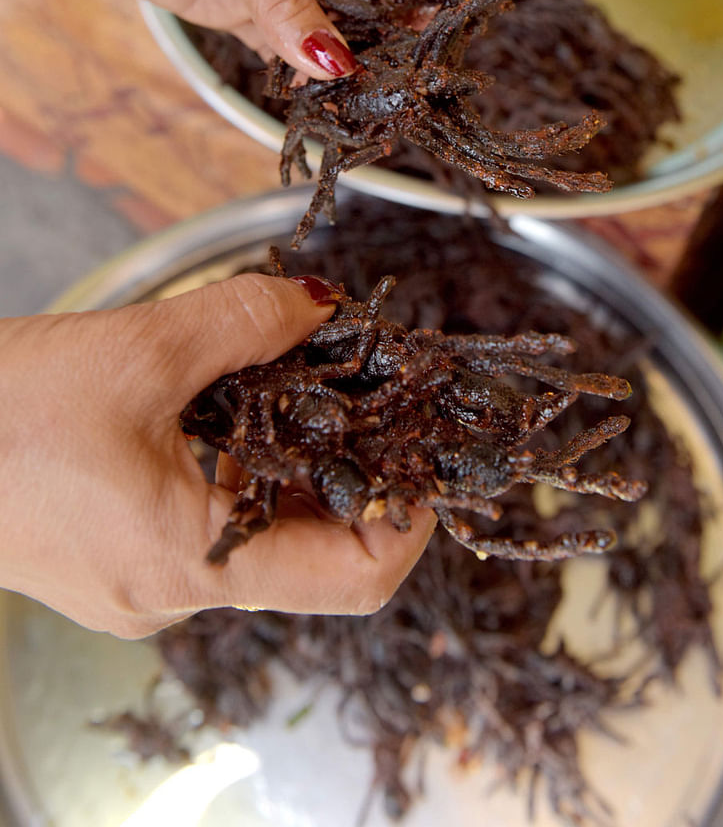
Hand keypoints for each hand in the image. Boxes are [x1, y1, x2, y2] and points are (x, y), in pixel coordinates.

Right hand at [0, 275, 433, 637]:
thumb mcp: (135, 351)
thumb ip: (244, 322)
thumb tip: (321, 304)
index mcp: (194, 563)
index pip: (356, 578)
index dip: (412, 518)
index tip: (430, 455)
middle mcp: (176, 593)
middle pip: (309, 547)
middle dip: (342, 462)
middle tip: (360, 385)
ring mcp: (143, 583)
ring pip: (256, 527)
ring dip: (281, 454)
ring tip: (280, 376)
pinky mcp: (117, 557)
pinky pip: (205, 520)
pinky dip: (231, 462)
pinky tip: (215, 401)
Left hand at [40, 0, 416, 77]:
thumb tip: (333, 63)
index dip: (417, 4)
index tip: (434, 50)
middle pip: (362, 9)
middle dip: (380, 49)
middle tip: (398, 95)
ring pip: (319, 36)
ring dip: (337, 69)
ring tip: (361, 107)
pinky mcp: (227, 9)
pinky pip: (274, 50)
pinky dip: (293, 76)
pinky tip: (312, 97)